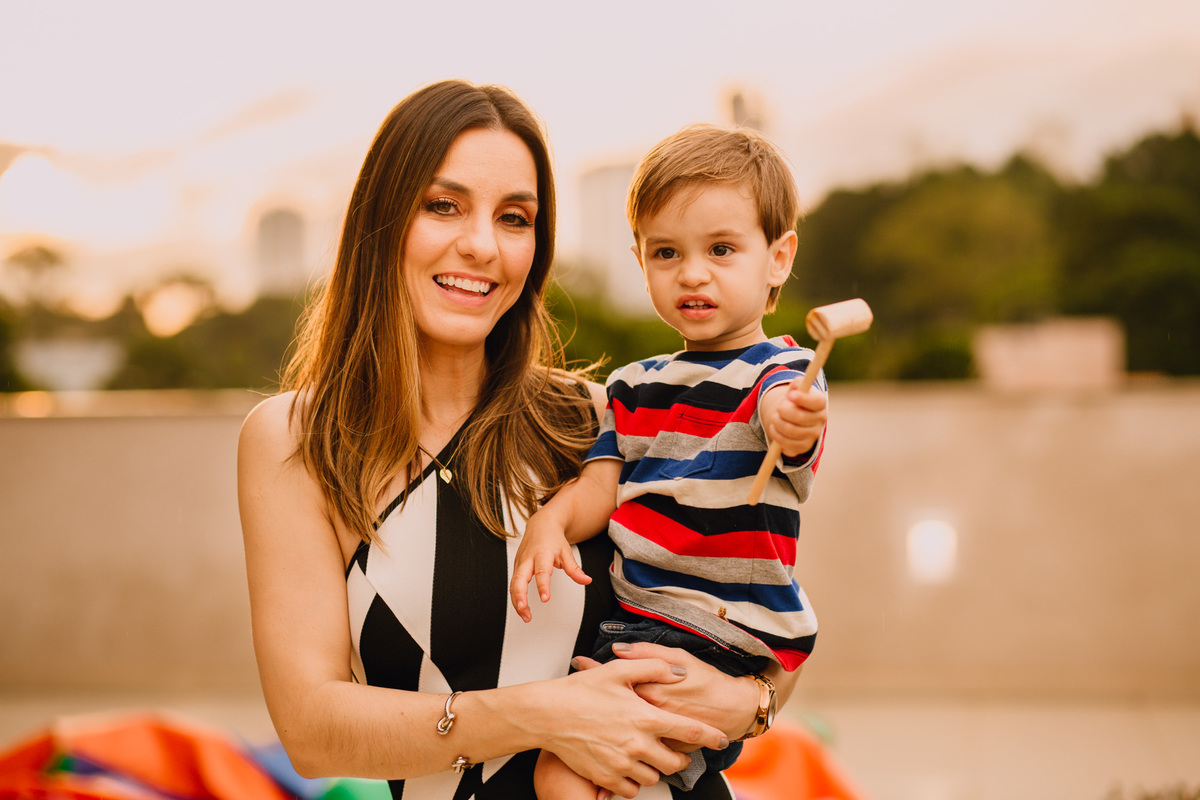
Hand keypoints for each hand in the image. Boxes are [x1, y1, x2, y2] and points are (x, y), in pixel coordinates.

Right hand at [509, 514, 590, 621]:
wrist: (541, 525)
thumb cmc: (552, 538)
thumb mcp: (566, 552)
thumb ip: (575, 569)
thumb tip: (586, 580)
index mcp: (542, 554)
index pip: (541, 571)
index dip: (542, 586)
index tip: (545, 598)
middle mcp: (528, 559)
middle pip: (519, 579)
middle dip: (520, 596)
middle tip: (525, 610)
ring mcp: (519, 563)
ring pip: (513, 584)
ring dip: (517, 601)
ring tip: (525, 615)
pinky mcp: (516, 567)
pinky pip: (513, 584)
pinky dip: (515, 597)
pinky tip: (521, 608)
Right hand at [546, 656, 729, 797]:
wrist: (548, 714)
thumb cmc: (579, 691)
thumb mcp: (618, 671)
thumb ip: (653, 668)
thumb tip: (678, 672)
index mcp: (645, 717)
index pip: (690, 731)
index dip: (711, 736)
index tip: (721, 738)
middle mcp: (637, 744)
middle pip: (675, 762)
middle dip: (680, 757)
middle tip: (673, 748)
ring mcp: (622, 763)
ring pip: (654, 776)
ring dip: (655, 767)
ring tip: (645, 753)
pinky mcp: (606, 777)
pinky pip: (630, 789)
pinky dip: (633, 781)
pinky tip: (627, 765)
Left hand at [580, 642, 760, 742]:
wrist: (733, 711)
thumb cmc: (708, 683)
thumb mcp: (681, 658)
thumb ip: (648, 653)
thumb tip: (619, 648)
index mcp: (651, 689)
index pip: (614, 678)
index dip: (592, 670)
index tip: (578, 664)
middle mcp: (649, 714)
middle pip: (611, 706)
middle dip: (591, 696)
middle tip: (575, 688)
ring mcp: (654, 735)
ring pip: (620, 733)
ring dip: (601, 725)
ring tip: (587, 716)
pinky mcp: (661, 750)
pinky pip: (635, 753)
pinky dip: (618, 752)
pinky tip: (605, 747)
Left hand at [764, 380, 827, 457]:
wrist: (792, 416)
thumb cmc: (794, 399)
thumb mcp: (796, 388)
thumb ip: (797, 383)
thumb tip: (797, 384)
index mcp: (820, 403)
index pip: (816, 402)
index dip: (803, 399)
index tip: (790, 395)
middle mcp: (820, 420)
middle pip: (800, 417)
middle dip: (783, 410)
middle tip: (778, 408)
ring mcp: (813, 435)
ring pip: (790, 430)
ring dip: (777, 422)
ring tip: (775, 417)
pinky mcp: (804, 447)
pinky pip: (786, 443)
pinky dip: (776, 434)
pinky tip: (775, 428)